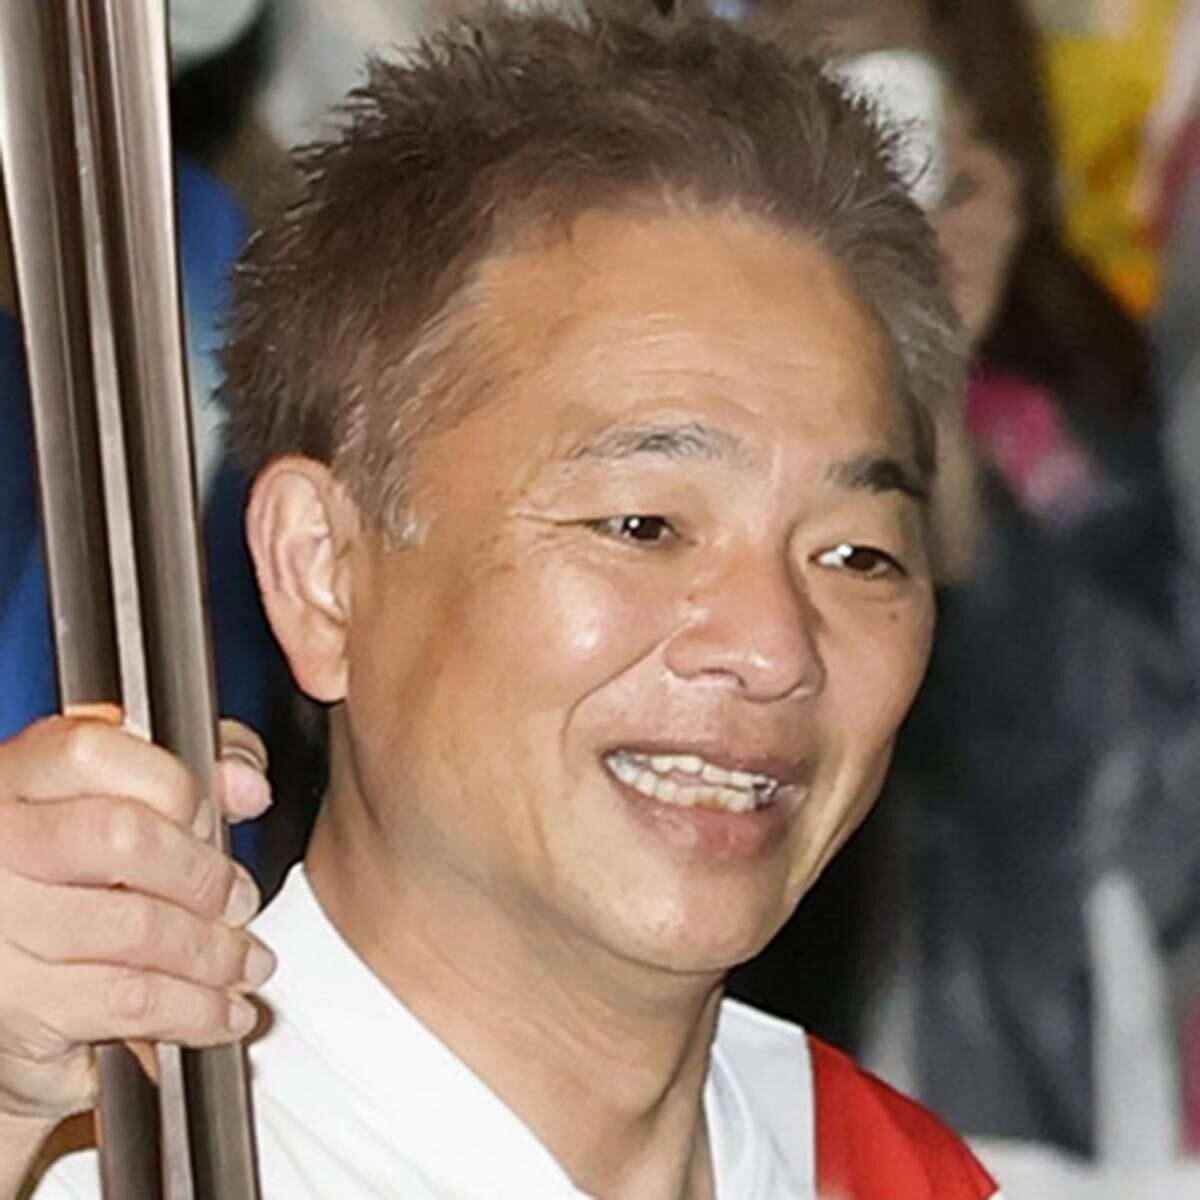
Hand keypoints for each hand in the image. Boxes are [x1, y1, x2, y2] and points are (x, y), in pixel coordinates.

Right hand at [0, 716, 274, 1131]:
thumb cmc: (61, 889)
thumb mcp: (109, 811)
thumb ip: (178, 779)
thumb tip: (246, 784)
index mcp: (12, 783)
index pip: (91, 753)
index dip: (171, 785)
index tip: (209, 817)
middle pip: (122, 837)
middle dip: (205, 875)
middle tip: (240, 901)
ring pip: (136, 927)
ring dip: (215, 951)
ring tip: (245, 962)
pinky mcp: (16, 1008)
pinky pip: (131, 999)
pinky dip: (197, 1008)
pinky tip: (221, 1010)